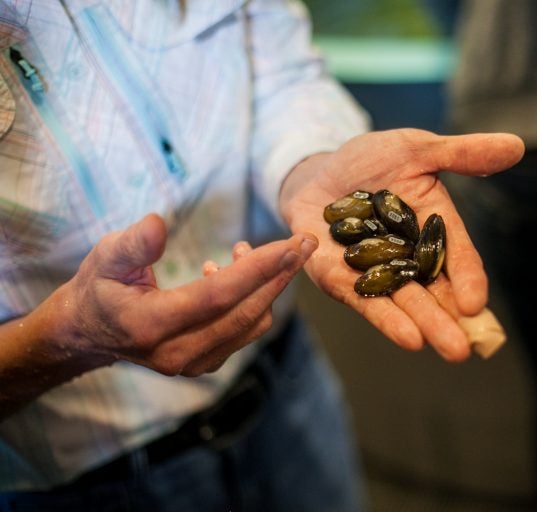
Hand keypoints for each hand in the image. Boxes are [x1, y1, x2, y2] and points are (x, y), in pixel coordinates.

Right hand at [58, 213, 316, 375]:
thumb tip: (159, 223)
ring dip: (266, 285)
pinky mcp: (205, 363)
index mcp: (152, 326)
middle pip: (246, 312)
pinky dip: (253, 301)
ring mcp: (194, 363)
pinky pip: (245, 331)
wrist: (89, 333)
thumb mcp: (105, 258)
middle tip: (306, 242)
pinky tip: (230, 272)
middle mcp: (178, 353)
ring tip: (244, 250)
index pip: (219, 296)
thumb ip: (133, 244)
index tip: (292, 244)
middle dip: (281, 274)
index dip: (259, 268)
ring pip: (252, 324)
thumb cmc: (99, 288)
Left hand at [279, 128, 523, 361]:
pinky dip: (386, 318)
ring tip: (450, 350)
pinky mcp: (344, 279)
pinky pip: (365, 300)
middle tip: (467, 348)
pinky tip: (409, 339)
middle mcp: (410, 257)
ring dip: (426, 325)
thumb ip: (461, 154)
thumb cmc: (370, 160)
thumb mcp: (416, 149)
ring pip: (406, 301)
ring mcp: (377, 272)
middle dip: (450, 319)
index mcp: (433, 227)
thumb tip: (517, 145)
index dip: (468, 279)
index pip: (456, 256)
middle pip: (435, 290)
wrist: (317, 172)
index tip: (477, 304)